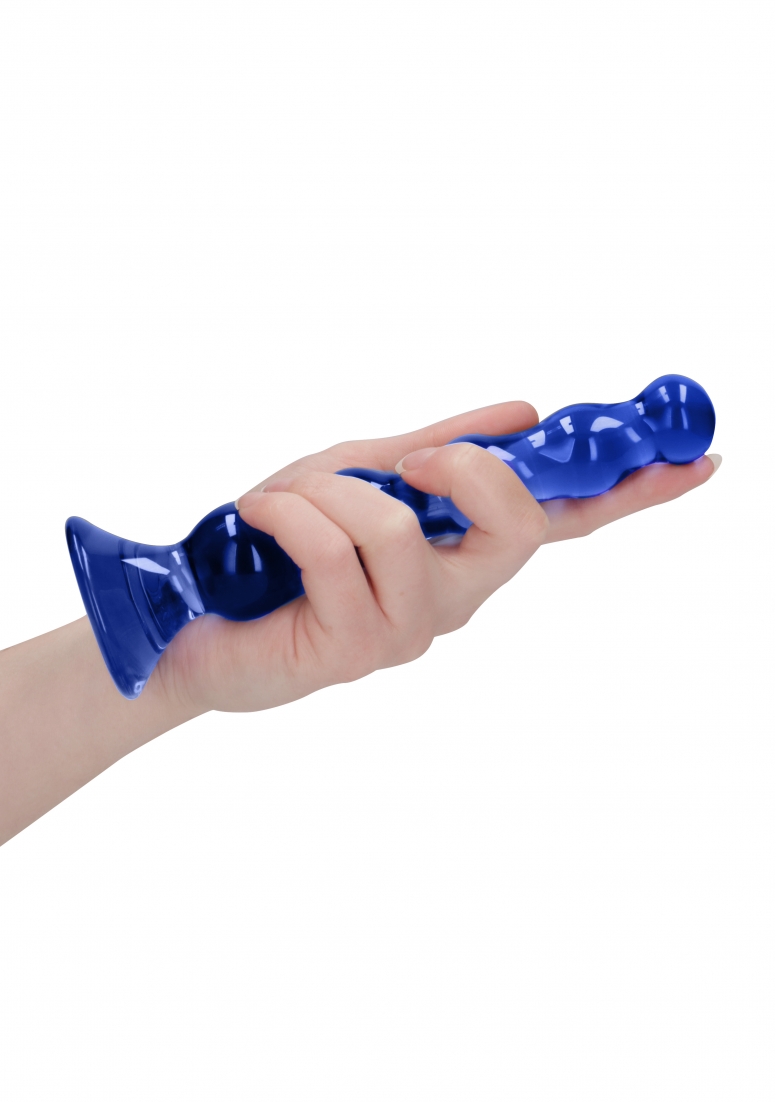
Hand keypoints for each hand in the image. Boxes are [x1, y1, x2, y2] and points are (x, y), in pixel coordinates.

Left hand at [160, 401, 719, 713]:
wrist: (195, 617)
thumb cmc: (279, 545)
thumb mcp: (358, 472)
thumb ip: (437, 448)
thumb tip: (524, 413)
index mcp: (462, 550)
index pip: (566, 522)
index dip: (633, 494)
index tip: (697, 461)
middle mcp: (453, 598)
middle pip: (516, 526)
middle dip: (462, 469)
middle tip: (407, 459)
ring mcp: (409, 631)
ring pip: (401, 527)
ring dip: (327, 489)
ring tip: (280, 502)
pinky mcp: (355, 651)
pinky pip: (335, 549)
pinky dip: (286, 510)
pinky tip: (258, 519)